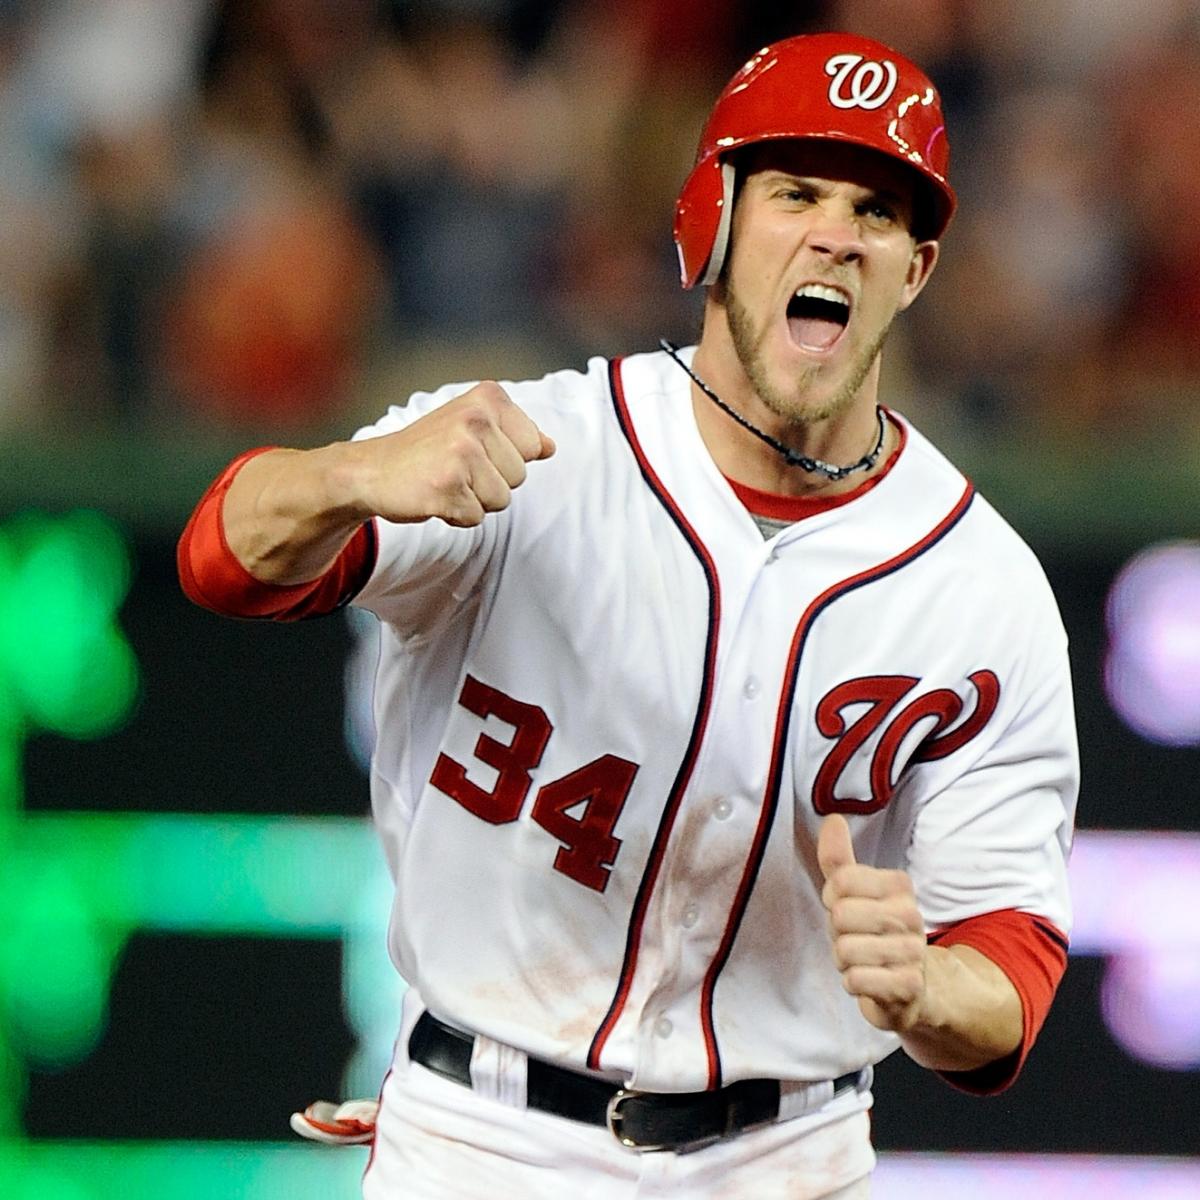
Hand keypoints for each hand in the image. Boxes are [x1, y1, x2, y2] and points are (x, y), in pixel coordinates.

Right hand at [353, 381, 555, 526]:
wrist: (370, 470)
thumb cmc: (427, 450)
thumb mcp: (472, 428)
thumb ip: (514, 435)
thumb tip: (550, 446)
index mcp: (489, 397)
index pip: (534, 447)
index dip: (506, 458)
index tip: (472, 449)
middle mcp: (476, 419)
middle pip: (520, 476)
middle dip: (491, 482)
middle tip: (454, 468)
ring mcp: (462, 452)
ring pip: (501, 499)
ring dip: (474, 500)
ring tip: (445, 480)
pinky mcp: (448, 486)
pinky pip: (476, 517)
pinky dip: (456, 515)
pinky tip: (433, 495)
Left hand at [817, 813, 927, 1032]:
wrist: (914, 987)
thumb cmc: (875, 932)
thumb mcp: (855, 892)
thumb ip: (839, 858)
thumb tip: (832, 819)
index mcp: (899, 885)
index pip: (840, 881)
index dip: (832, 898)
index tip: (844, 907)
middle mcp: (911, 915)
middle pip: (840, 915)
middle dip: (837, 933)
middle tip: (854, 937)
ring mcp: (913, 952)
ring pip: (845, 950)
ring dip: (844, 961)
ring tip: (861, 960)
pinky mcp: (909, 987)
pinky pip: (857, 980)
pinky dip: (853, 983)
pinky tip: (869, 980)